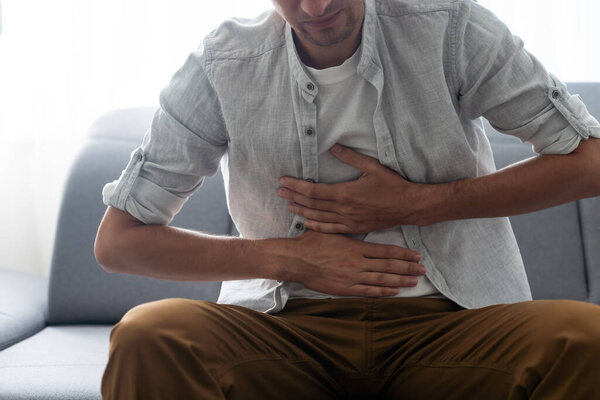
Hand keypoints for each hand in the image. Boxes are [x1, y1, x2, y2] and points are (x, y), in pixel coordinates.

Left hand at [277, 144, 429, 232]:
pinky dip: (316, 226)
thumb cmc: (391, 185)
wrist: (408, 207)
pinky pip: (330, 229)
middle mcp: (344, 209)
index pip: (314, 191)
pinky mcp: (354, 228)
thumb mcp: (372, 167)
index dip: (297, 186)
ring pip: (318, 217)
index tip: (284, 181)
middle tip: (279, 191)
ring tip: (288, 205)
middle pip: (312, 204)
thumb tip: (333, 146)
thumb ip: (351, 157)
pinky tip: (305, 223)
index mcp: (346, 193)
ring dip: (301, 211)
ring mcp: (348, 221)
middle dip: (294, 197)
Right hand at [286, 231, 426, 296]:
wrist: (295, 260)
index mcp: (356, 246)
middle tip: (423, 269)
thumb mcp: (332, 230)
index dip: (403, 254)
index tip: (416, 255)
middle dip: (408, 268)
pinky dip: (383, 291)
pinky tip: (394, 291)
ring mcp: (352, 277)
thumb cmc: (311, 242)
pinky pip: (368, 291)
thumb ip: (348, 231)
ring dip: (400, 281)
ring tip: (414, 281)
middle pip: (389, 266)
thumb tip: (359, 222)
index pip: (386, 251)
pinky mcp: (345, 289)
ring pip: (382, 280)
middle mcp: (358, 263)